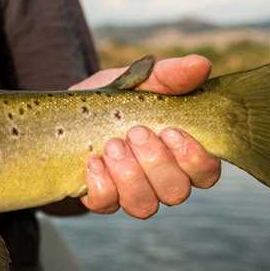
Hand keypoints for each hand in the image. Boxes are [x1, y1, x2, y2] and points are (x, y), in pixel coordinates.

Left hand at [72, 54, 221, 218]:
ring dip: (130, 175)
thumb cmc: (112, 100)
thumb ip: (169, 76)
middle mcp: (160, 180)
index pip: (206, 173)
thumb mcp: (138, 82)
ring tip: (111, 145)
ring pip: (144, 206)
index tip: (171, 131)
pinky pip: (106, 205)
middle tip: (135, 132)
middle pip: (176, 191)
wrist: (63, 115)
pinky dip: (101, 185)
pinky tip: (92, 161)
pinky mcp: (100, 199)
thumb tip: (201, 64)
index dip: (194, 159)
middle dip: (156, 162)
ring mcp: (131, 193)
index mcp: (180, 154)